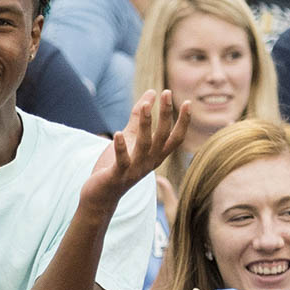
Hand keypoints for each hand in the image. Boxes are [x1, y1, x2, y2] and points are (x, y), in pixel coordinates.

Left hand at [83, 90, 190, 209]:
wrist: (101, 196)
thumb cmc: (116, 166)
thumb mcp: (130, 139)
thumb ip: (138, 118)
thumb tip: (151, 93)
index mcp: (155, 156)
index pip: (175, 138)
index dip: (183, 122)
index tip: (188, 102)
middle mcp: (149, 163)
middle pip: (162, 137)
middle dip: (165, 115)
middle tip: (167, 93)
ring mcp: (135, 170)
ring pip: (144, 145)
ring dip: (145, 125)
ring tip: (144, 106)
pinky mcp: (118, 176)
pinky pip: (122, 161)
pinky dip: (121, 147)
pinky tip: (118, 133)